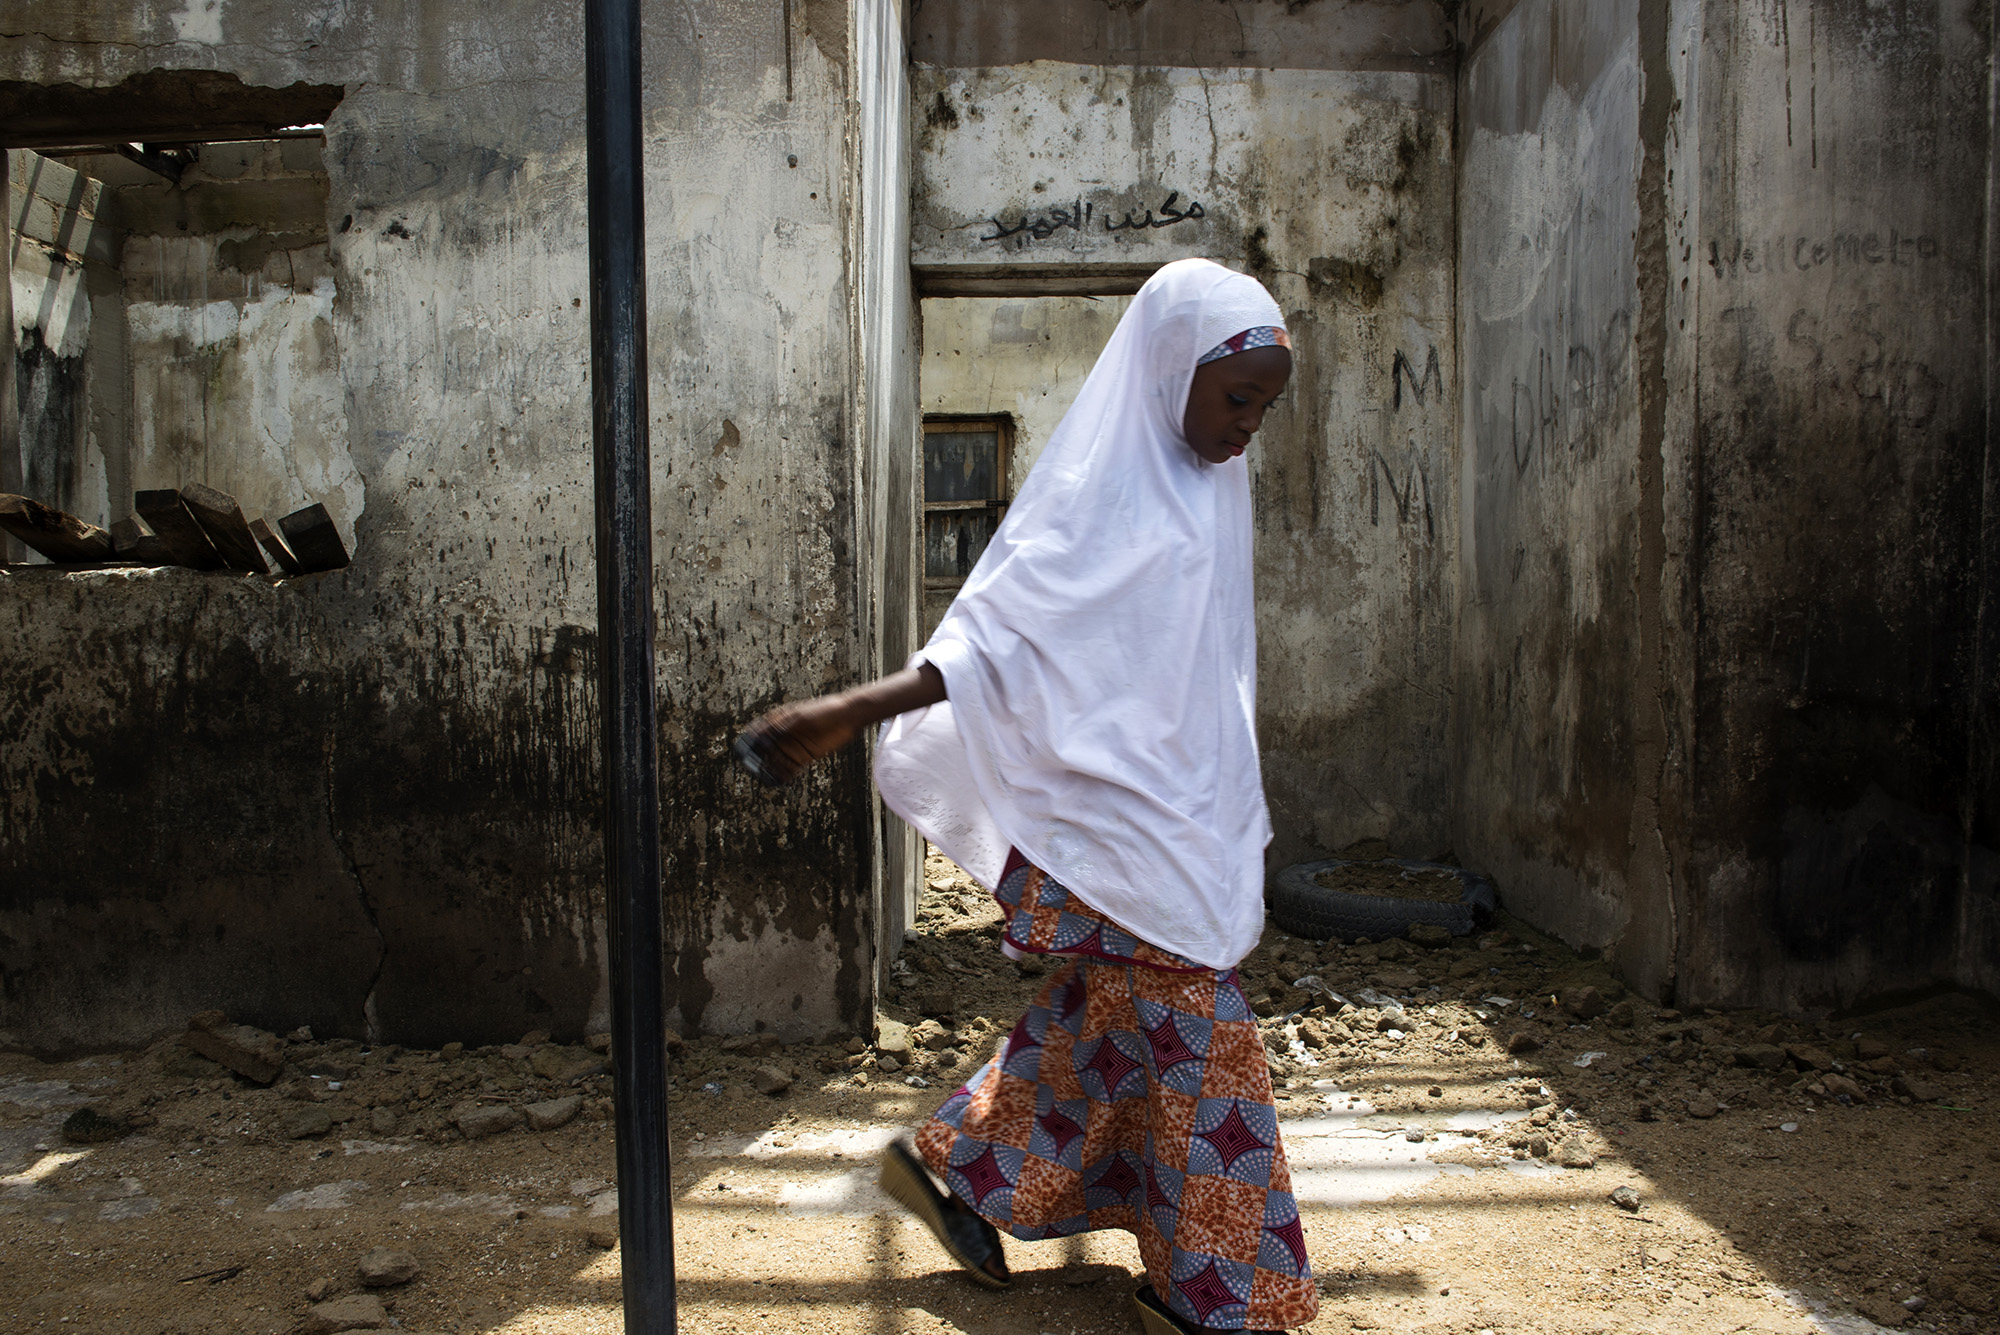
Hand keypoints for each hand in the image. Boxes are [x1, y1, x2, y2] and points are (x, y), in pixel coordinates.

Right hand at [735, 696, 858, 785]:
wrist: (847, 716)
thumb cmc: (824, 710)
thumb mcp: (800, 716)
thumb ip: (780, 726)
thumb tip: (758, 734)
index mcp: (780, 720)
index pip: (758, 731)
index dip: (748, 741)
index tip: (741, 750)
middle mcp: (784, 735)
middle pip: (765, 749)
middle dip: (757, 759)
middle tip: (751, 768)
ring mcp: (794, 746)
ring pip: (776, 761)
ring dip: (770, 769)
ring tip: (764, 778)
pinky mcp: (805, 756)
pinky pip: (791, 769)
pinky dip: (784, 775)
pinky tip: (780, 781)